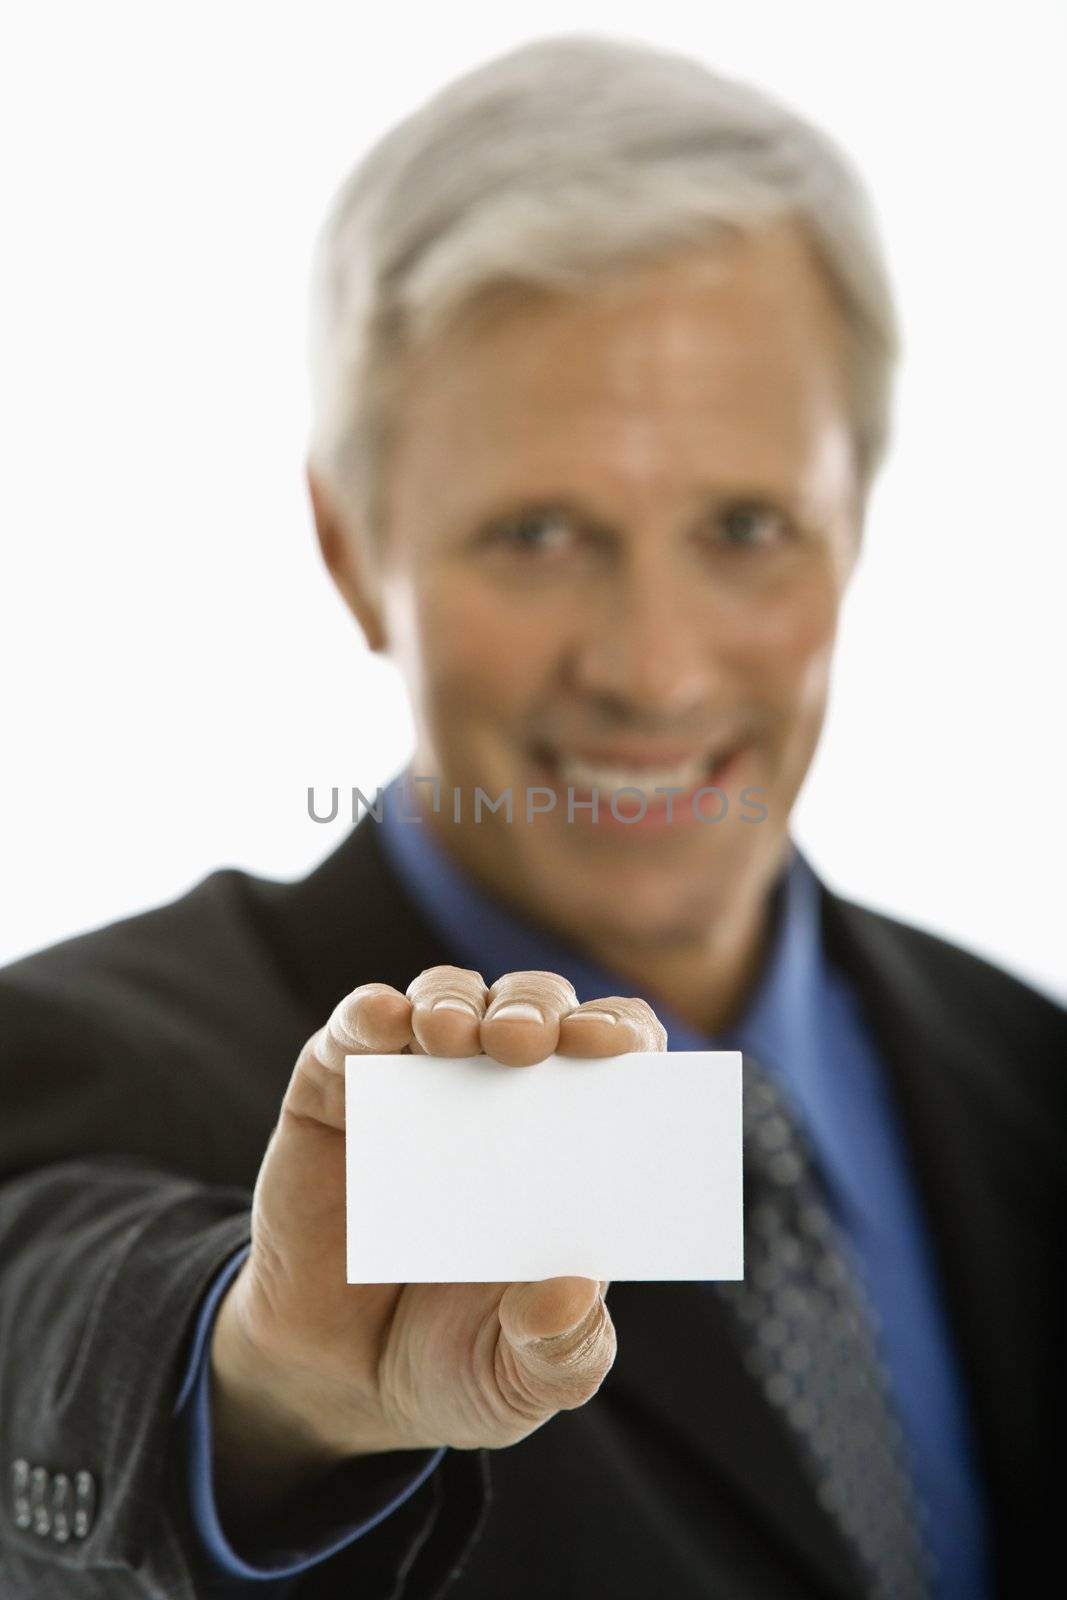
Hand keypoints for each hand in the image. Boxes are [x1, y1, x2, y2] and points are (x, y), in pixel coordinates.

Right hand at [211, 966, 665, 1502]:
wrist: (332, 1383)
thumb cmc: (454, 1363)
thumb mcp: (521, 1382)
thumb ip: (562, 1350)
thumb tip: (575, 1291)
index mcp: (572, 1146)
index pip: (619, 1057)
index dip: (623, 1036)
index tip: (619, 1051)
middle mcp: (502, 1094)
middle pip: (538, 1009)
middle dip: (538, 1011)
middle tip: (525, 1044)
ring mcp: (418, 1083)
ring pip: (450, 997)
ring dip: (455, 1002)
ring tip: (451, 1037)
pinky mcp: (337, 1088)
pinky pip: (355, 1027)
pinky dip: (369, 1012)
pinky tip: (382, 1023)